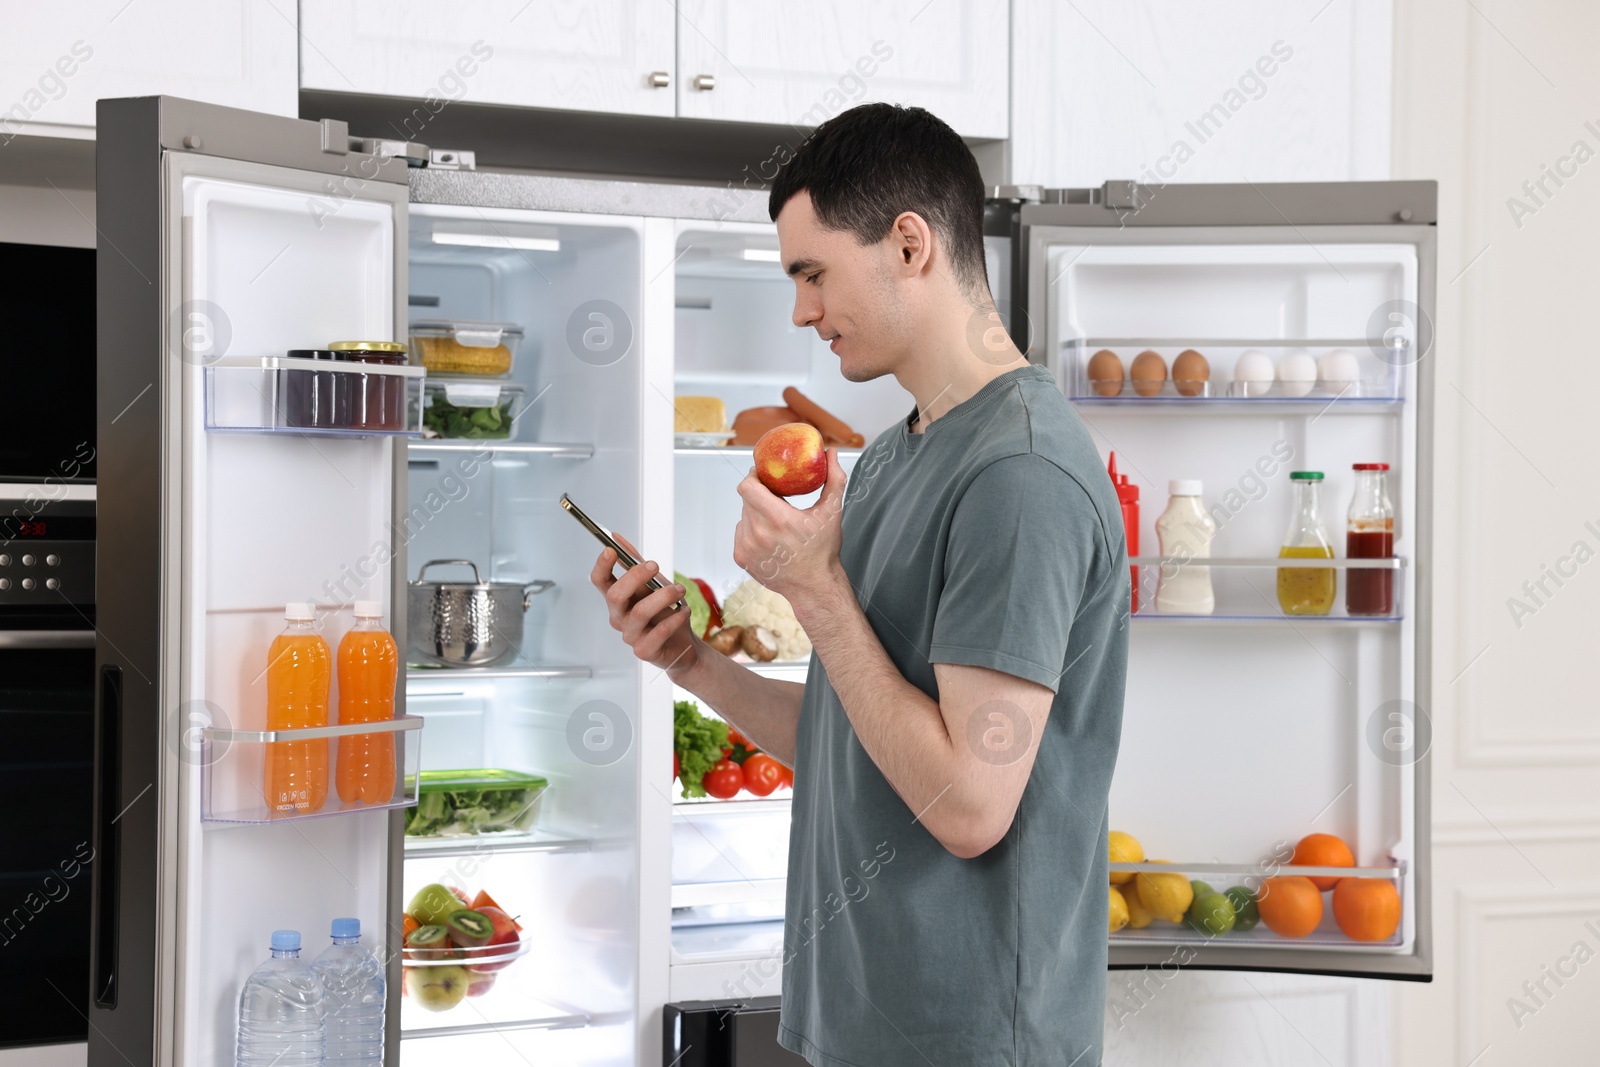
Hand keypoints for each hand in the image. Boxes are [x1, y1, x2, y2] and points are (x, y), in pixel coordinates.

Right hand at [590, 533, 697, 676]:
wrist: (683, 644)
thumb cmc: (666, 612)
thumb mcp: (653, 584)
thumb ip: (636, 563)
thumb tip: (617, 538)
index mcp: (618, 599)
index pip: (600, 581)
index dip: (602, 565)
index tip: (611, 549)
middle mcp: (619, 617)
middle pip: (616, 596)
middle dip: (635, 577)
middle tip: (655, 566)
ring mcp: (630, 635)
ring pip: (639, 612)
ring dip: (663, 596)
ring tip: (680, 590)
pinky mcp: (644, 651)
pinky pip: (658, 632)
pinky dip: (674, 618)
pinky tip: (684, 611)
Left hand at [733, 448, 848, 612]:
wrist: (814, 586)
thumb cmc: (823, 551)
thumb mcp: (832, 512)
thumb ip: (834, 479)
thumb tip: (831, 453)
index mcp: (777, 519)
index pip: (747, 486)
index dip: (753, 475)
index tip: (764, 473)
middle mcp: (758, 533)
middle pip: (746, 499)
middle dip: (759, 493)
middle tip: (774, 494)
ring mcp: (746, 546)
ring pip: (743, 515)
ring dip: (755, 512)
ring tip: (775, 519)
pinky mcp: (741, 557)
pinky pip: (740, 532)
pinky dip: (751, 529)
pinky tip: (769, 536)